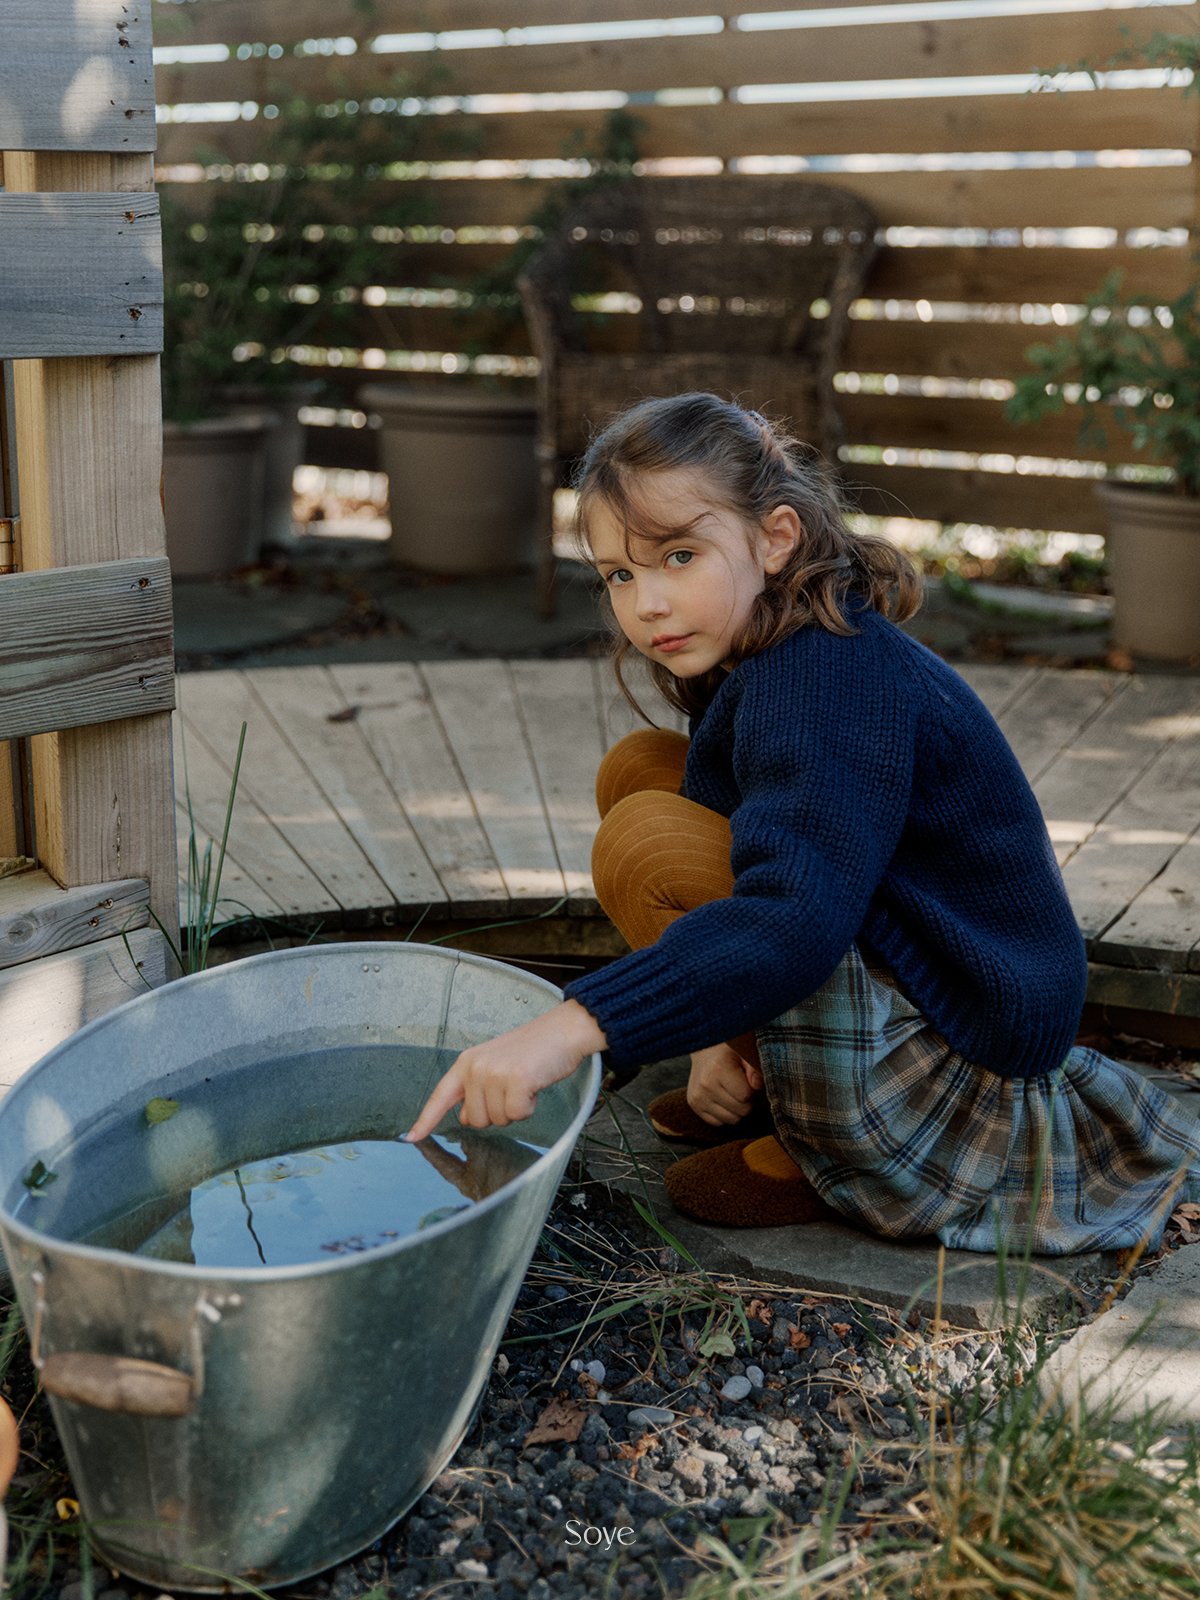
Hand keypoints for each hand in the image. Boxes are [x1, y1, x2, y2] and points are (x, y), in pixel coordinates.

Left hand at [404, 999, 605, 1141]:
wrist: (563, 1030)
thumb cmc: (533, 1050)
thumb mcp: (495, 1065)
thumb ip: (476, 1090)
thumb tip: (466, 1117)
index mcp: (467, 1062)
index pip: (440, 1096)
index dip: (426, 1119)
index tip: (410, 1137)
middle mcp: (475, 1067)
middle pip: (476, 1120)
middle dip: (498, 1112)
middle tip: (514, 1086)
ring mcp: (494, 1073)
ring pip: (497, 1120)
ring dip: (515, 1109)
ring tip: (525, 1083)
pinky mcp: (516, 1080)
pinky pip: (517, 1115)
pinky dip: (529, 1107)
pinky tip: (534, 1086)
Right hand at [687, 1041, 763, 1125]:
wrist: (704, 1049)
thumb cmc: (728, 1051)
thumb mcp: (744, 1053)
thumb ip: (755, 1070)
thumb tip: (758, 1086)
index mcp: (718, 1069)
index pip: (746, 1096)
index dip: (752, 1090)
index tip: (748, 1081)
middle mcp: (705, 1085)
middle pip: (741, 1111)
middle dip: (747, 1101)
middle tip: (742, 1088)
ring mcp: (698, 1097)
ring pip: (732, 1120)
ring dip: (737, 1110)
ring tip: (733, 1093)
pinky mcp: (694, 1105)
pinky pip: (718, 1122)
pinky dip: (725, 1114)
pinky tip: (723, 1099)